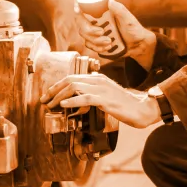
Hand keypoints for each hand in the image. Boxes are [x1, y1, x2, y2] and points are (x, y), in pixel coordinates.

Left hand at [41, 72, 161, 128]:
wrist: (142, 109)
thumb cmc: (124, 105)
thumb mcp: (106, 96)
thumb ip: (92, 95)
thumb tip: (77, 100)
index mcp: (97, 78)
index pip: (72, 77)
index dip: (57, 86)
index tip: (48, 95)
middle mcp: (98, 80)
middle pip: (70, 80)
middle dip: (54, 90)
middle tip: (44, 100)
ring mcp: (102, 89)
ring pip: (74, 87)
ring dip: (59, 96)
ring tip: (51, 105)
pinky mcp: (105, 99)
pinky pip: (85, 98)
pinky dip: (72, 100)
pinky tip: (64, 105)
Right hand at [76, 0, 155, 67]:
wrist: (138, 46)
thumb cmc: (134, 30)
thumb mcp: (129, 19)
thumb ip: (120, 10)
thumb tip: (110, 1)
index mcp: (102, 15)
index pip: (85, 11)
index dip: (78, 9)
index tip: (77, 8)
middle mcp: (97, 24)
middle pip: (82, 26)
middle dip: (90, 31)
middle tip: (102, 32)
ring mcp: (96, 35)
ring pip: (85, 38)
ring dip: (96, 41)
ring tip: (110, 42)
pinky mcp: (97, 44)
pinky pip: (90, 46)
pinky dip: (98, 48)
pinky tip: (109, 47)